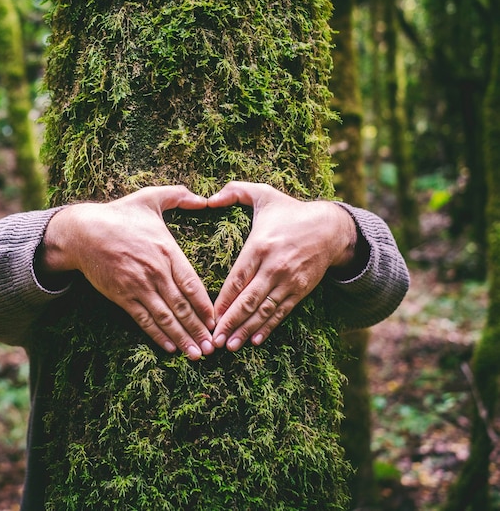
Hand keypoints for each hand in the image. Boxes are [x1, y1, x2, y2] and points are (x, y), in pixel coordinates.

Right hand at [38, 186, 214, 359]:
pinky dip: (158, 335)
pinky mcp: (122, 296)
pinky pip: (144, 319)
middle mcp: (156, 271)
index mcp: (167, 250)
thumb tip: (205, 198)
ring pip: (165, 317)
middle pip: (182, 306)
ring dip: (183, 337)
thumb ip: (180, 196)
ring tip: (197, 354)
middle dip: (199, 329)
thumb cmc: (120, 214)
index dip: (206, 305)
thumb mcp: (151, 198)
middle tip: (213, 347)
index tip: (217, 320)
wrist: (83, 231)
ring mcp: (138, 286)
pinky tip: (170, 347)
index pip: (192, 284)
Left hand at [207, 181, 357, 350]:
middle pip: (248, 300)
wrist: (331, 227)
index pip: (237, 279)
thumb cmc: (290, 211)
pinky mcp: (300, 289)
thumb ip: (234, 191)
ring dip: (246, 330)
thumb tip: (207, 198)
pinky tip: (255, 341)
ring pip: (264, 310)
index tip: (208, 317)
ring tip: (229, 346)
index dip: (222, 301)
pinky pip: (282, 312)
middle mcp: (274, 266)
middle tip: (213, 341)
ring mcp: (289, 280)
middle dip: (230, 323)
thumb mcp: (264, 194)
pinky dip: (268, 327)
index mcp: (260, 246)